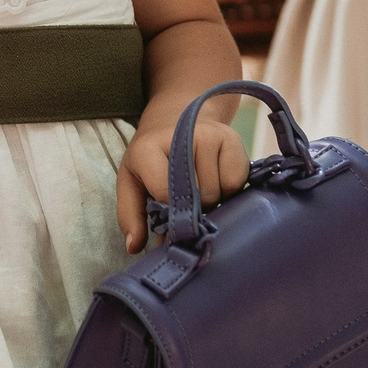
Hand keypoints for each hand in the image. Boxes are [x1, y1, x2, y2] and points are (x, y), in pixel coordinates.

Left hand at [116, 109, 248, 250]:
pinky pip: (237, 182)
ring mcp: (209, 134)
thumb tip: (134, 247)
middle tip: (185, 199)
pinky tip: (216, 179)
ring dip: (212, 200)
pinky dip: (229, 190)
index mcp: (147, 148)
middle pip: (197, 195)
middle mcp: (181, 135)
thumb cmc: (152, 158)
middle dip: (193, 208)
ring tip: (199, 187)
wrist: (174, 120)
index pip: (165, 192)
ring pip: (218, 192)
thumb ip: (130, 215)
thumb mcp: (131, 182)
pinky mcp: (233, 138)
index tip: (170, 219)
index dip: (170, 213)